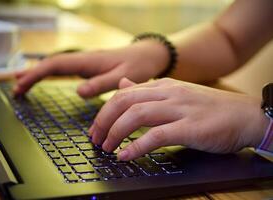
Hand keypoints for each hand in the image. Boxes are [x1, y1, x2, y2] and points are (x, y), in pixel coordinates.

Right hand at [13, 40, 168, 97]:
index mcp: (89, 61)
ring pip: (57, 66)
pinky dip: (51, 75)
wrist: (148, 56)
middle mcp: (84, 60)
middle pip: (52, 65)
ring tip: (22, 84)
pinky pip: (65, 70)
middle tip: (16, 88)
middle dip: (32, 75)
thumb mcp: (123, 77)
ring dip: (39, 74)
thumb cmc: (138, 66)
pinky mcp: (89, 67)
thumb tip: (79, 91)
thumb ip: (102, 84)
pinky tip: (46, 80)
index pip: (56, 65)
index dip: (37, 74)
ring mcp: (86, 63)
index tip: (22, 85)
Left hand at [89, 78, 268, 160]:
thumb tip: (123, 86)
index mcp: (163, 86)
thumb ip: (147, 91)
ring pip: (136, 115)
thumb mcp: (176, 93)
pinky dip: (137, 146)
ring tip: (107, 147)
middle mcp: (168, 94)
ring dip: (116, 132)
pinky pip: (156, 135)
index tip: (96, 127)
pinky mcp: (190, 127)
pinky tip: (126, 155)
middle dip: (104, 120)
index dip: (105, 111)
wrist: (245, 115)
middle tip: (96, 138)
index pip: (123, 93)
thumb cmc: (210, 108)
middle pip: (124, 102)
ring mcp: (179, 109)